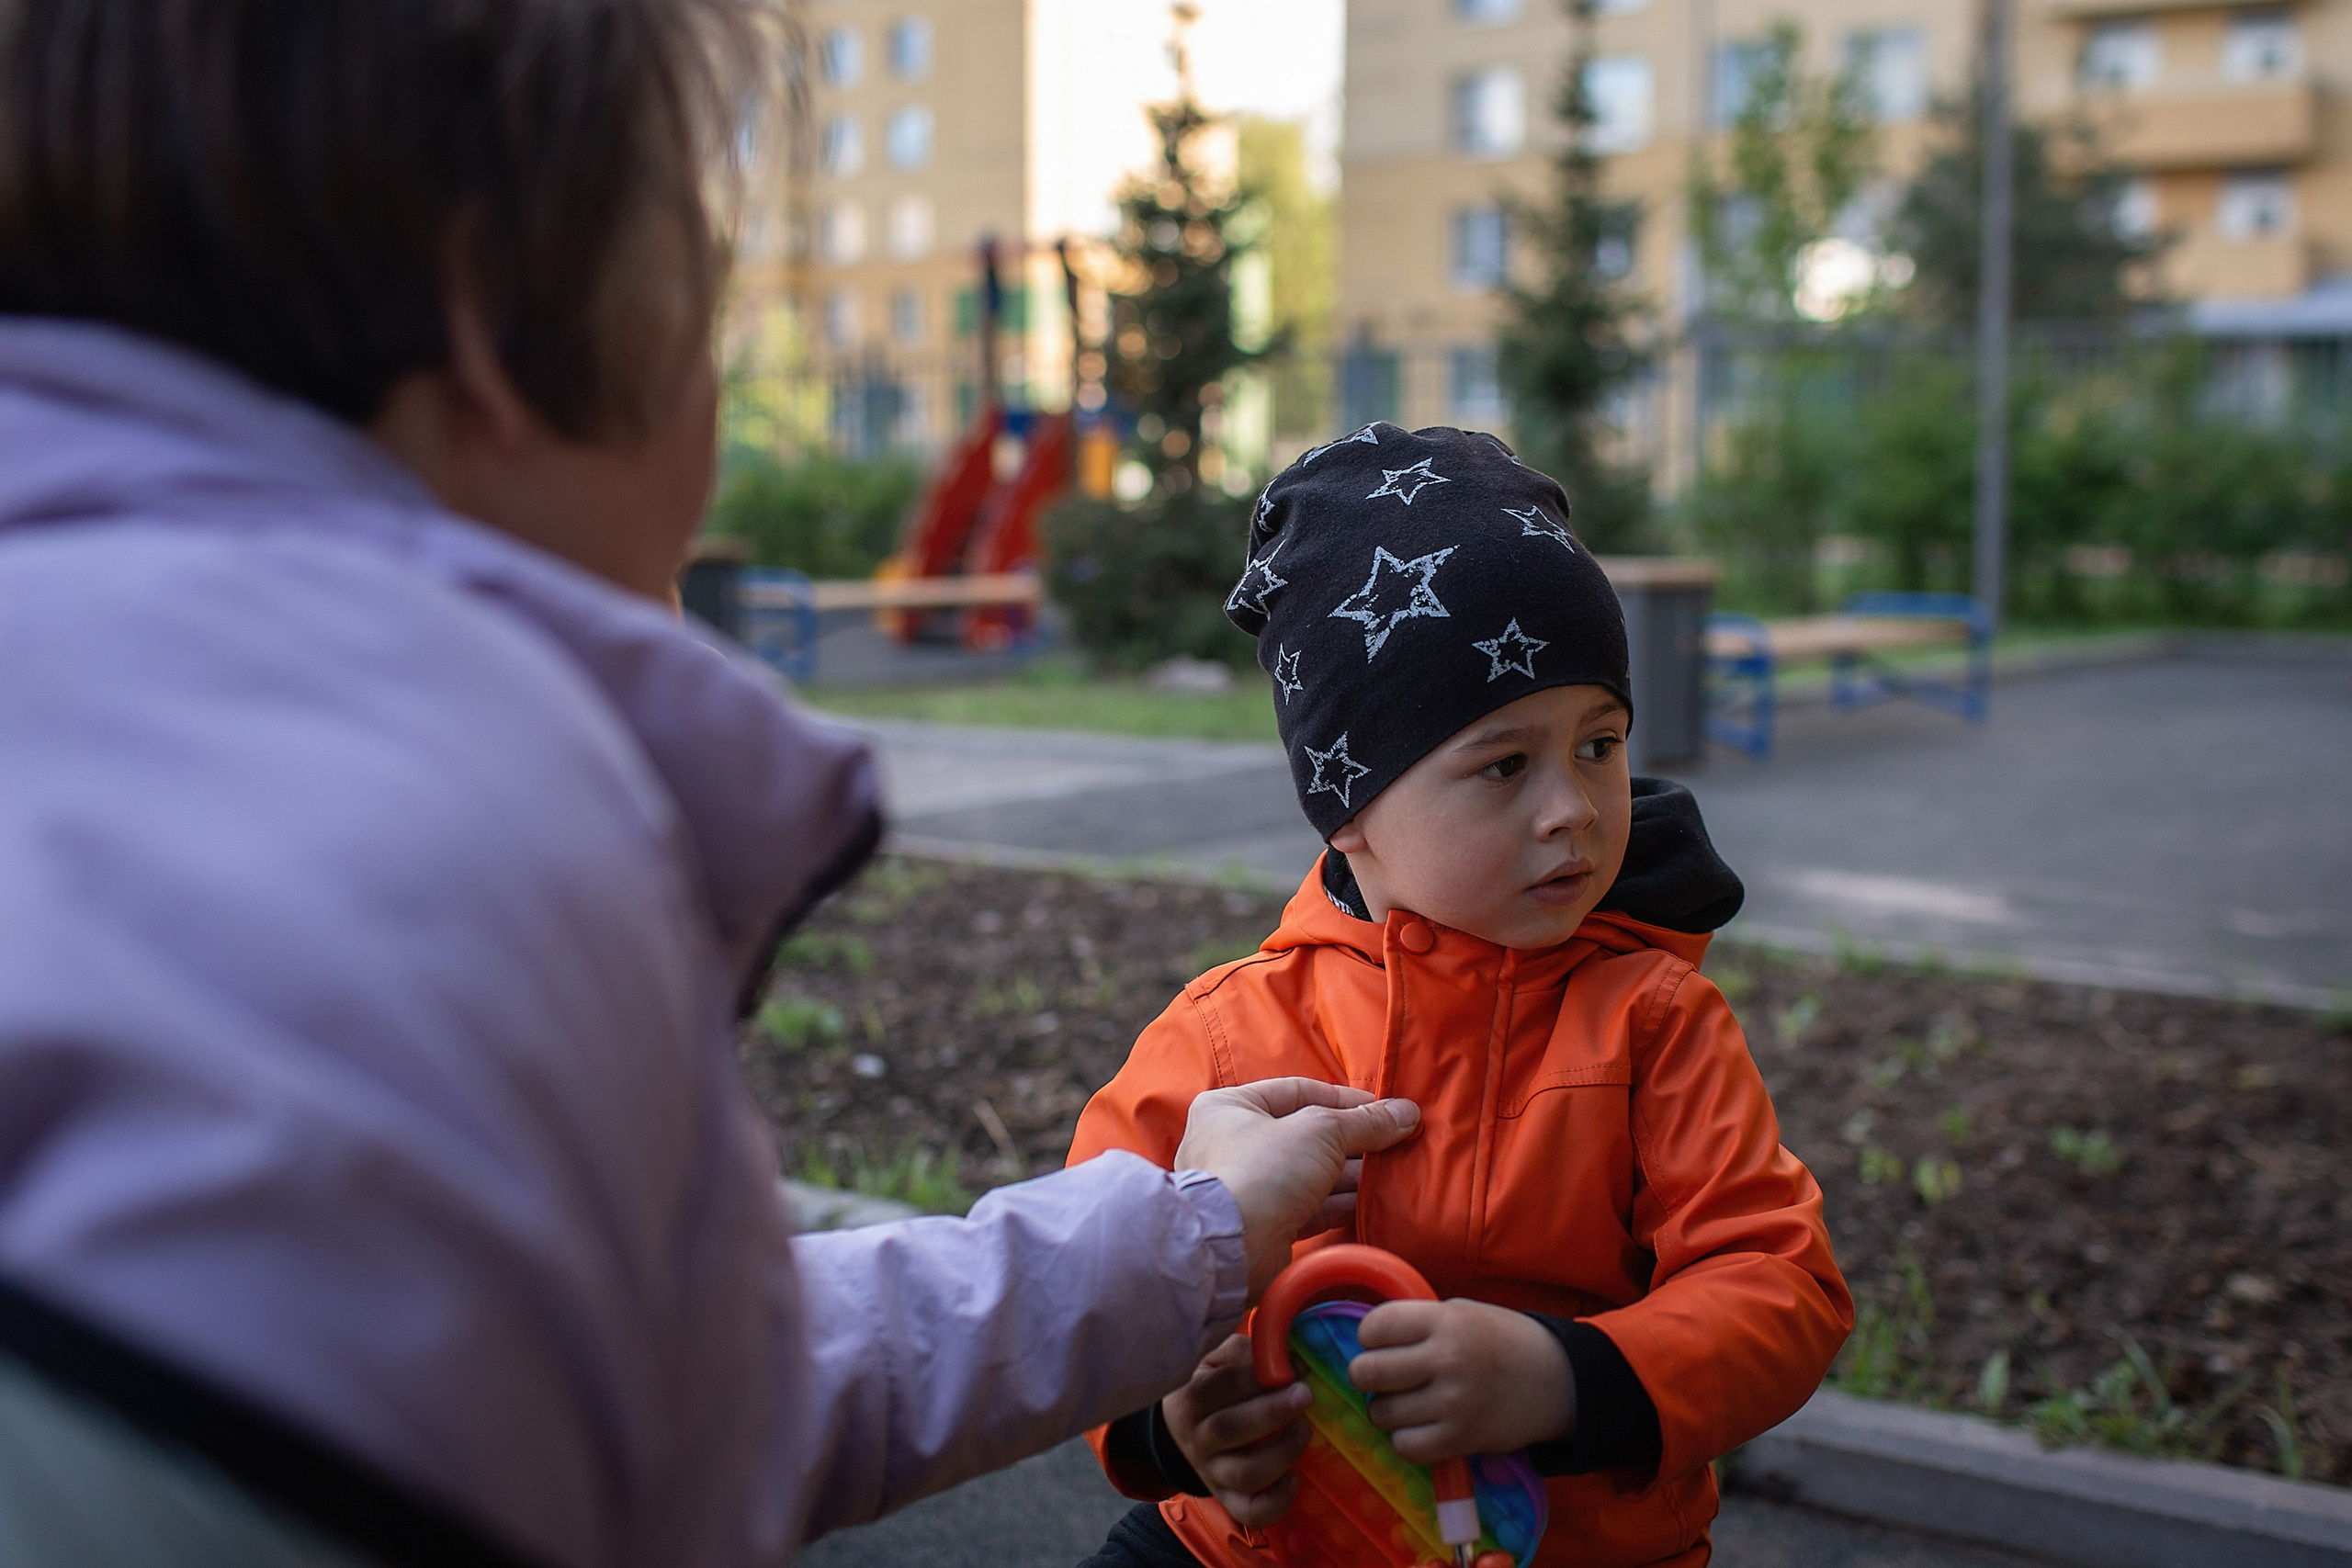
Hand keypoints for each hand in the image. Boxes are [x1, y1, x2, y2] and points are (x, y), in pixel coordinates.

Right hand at [1162, 1334, 1315, 1527]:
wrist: (1181, 1431)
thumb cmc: (1209, 1386)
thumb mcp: (1214, 1361)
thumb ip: (1244, 1352)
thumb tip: (1288, 1355)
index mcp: (1190, 1398)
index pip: (1219, 1387)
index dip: (1258, 1376)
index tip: (1294, 1365)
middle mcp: (1197, 1439)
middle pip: (1230, 1429)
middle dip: (1272, 1412)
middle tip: (1305, 1395)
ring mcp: (1212, 1473)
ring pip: (1244, 1474)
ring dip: (1281, 1453)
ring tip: (1304, 1431)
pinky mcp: (1228, 1499)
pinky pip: (1250, 1512)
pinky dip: (1277, 1502)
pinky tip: (1295, 1478)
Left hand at [1173, 1079, 1419, 1300]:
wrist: (1235, 1245)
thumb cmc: (1265, 1170)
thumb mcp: (1322, 1131)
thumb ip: (1366, 1121)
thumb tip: (1407, 1111)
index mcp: (1232, 1106)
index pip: (1298, 1091)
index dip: (1345, 1099)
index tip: (1385, 1110)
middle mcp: (1234, 1142)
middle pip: (1307, 1133)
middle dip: (1353, 1139)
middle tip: (1394, 1143)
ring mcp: (1250, 1185)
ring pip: (1310, 1172)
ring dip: (1351, 1173)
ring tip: (1391, 1172)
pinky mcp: (1265, 1222)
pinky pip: (1309, 1206)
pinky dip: (1340, 1203)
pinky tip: (1372, 1202)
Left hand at [1348, 1299, 1574, 1463]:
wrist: (1556, 1380)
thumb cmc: (1500, 1341)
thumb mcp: (1461, 1313)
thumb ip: (1417, 1323)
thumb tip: (1365, 1340)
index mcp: (1445, 1320)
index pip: (1374, 1327)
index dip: (1370, 1337)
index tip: (1382, 1343)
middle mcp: (1447, 1359)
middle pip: (1367, 1371)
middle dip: (1367, 1375)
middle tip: (1384, 1377)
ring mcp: (1454, 1403)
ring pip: (1381, 1412)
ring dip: (1386, 1410)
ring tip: (1408, 1403)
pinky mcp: (1461, 1440)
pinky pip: (1405, 1446)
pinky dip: (1406, 1440)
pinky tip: (1420, 1427)